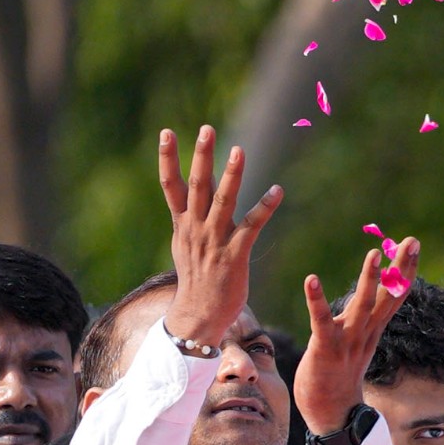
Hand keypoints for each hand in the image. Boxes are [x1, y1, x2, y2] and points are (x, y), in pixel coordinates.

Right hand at [156, 126, 282, 351]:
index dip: (167, 158)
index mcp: (182, 224)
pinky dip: (264, 206)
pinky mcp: (235, 255)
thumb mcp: (186, 243)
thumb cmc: (196, 278)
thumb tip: (195, 188)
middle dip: (201, 156)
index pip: (170, 185)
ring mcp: (215, 241)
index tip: (166, 132)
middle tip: (206, 128)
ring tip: (238, 150)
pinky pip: (252, 226)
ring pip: (223, 201)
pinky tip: (277, 190)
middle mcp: (196, 228)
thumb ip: (192, 214)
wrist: (198, 315)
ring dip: (231, 175)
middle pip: (196, 185)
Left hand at [294, 235, 416, 430]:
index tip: (413, 244)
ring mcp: (347, 341)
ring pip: (362, 307)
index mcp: (372, 329)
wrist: (331, 415)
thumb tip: (365, 297)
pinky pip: (321, 321)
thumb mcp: (355, 341)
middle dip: (400, 268)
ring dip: (369, 281)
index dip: (405, 270)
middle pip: (387, 296)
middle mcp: (365, 333)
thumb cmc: (337, 375)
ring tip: (374, 255)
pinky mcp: (324, 349)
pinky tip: (312, 279)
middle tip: (412, 241)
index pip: (394, 295)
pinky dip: (316, 300)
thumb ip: (360, 318)